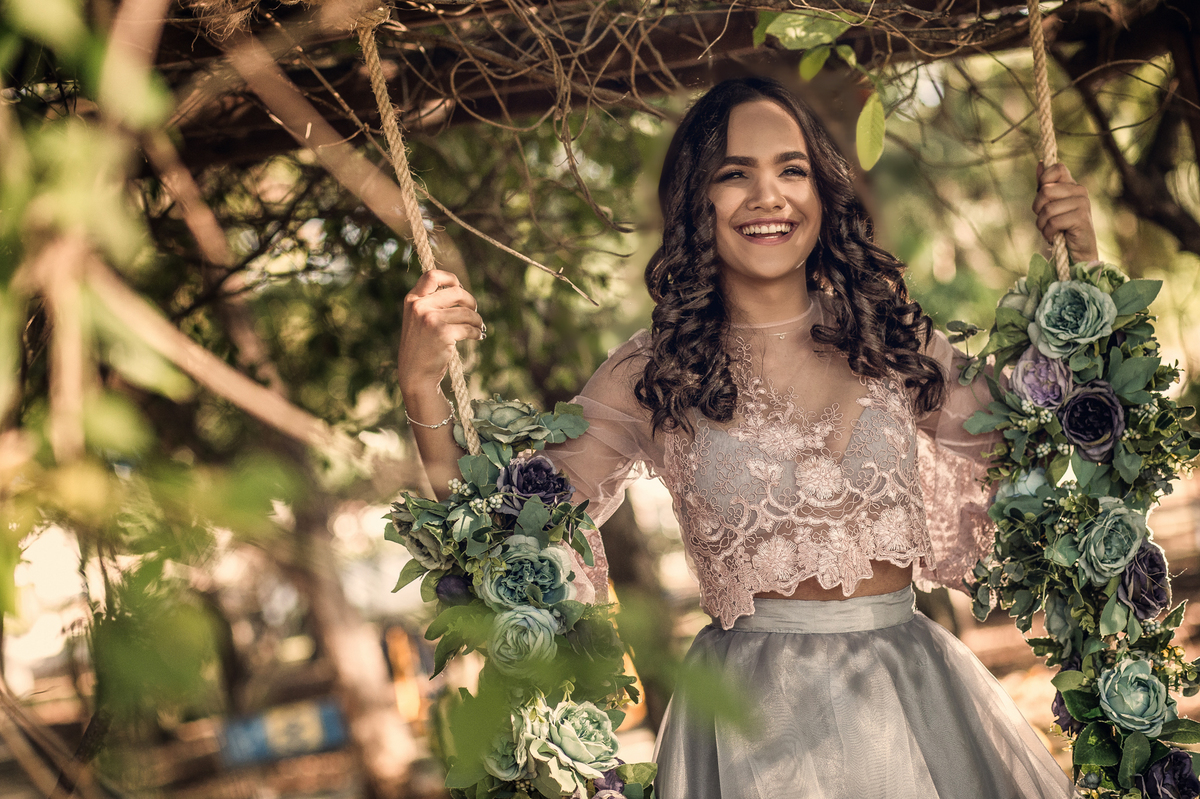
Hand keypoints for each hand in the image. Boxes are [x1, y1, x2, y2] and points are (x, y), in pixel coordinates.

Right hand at [398, 270, 483, 393]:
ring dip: (477, 320)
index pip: (431, 275)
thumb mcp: (417, 320)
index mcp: (412, 300)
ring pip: (466, 312)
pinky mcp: (443, 333)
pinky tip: (479, 336)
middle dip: (471, 301)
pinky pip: (469, 328)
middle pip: (457, 292)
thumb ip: (431, 303)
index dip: (450, 278)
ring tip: (479, 327)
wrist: (415, 375)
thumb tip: (460, 289)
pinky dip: (477, 332)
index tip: (459, 287)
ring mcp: (430, 319)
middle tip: (474, 311)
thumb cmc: (420, 347)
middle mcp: (419, 306)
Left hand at [1033, 162, 1098, 263]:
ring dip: (1042, 225)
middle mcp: (1080, 191)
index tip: (1042, 197)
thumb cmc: (1061, 228)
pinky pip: (1054, 222)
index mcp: (1072, 185)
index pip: (1057, 168)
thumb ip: (1045, 186)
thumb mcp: (1050, 205)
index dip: (1043, 180)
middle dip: (1037, 209)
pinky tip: (1054, 237)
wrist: (1077, 252)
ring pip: (1047, 209)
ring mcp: (1082, 204)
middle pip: (1045, 191)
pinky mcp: (1081, 218)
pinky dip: (1048, 233)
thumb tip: (1040, 163)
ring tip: (1050, 230)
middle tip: (1044, 220)